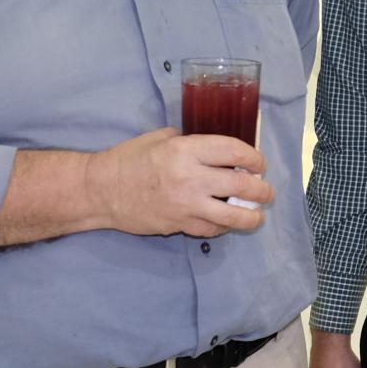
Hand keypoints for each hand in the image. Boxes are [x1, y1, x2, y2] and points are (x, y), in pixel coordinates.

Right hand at [85, 127, 271, 238]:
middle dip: (261, 189)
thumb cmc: (129, 159)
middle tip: (266, 191)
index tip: (259, 163)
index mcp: (186, 150)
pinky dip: (223, 226)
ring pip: (232, 215)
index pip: (234, 151)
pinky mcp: (179, 225)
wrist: (100, 190)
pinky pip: (211, 229)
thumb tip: (219, 149)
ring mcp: (185, 205)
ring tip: (258, 215)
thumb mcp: (160, 138)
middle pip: (241, 184)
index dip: (254, 157)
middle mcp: (190, 177)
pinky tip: (227, 222)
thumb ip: (191, 141)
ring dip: (252, 216)